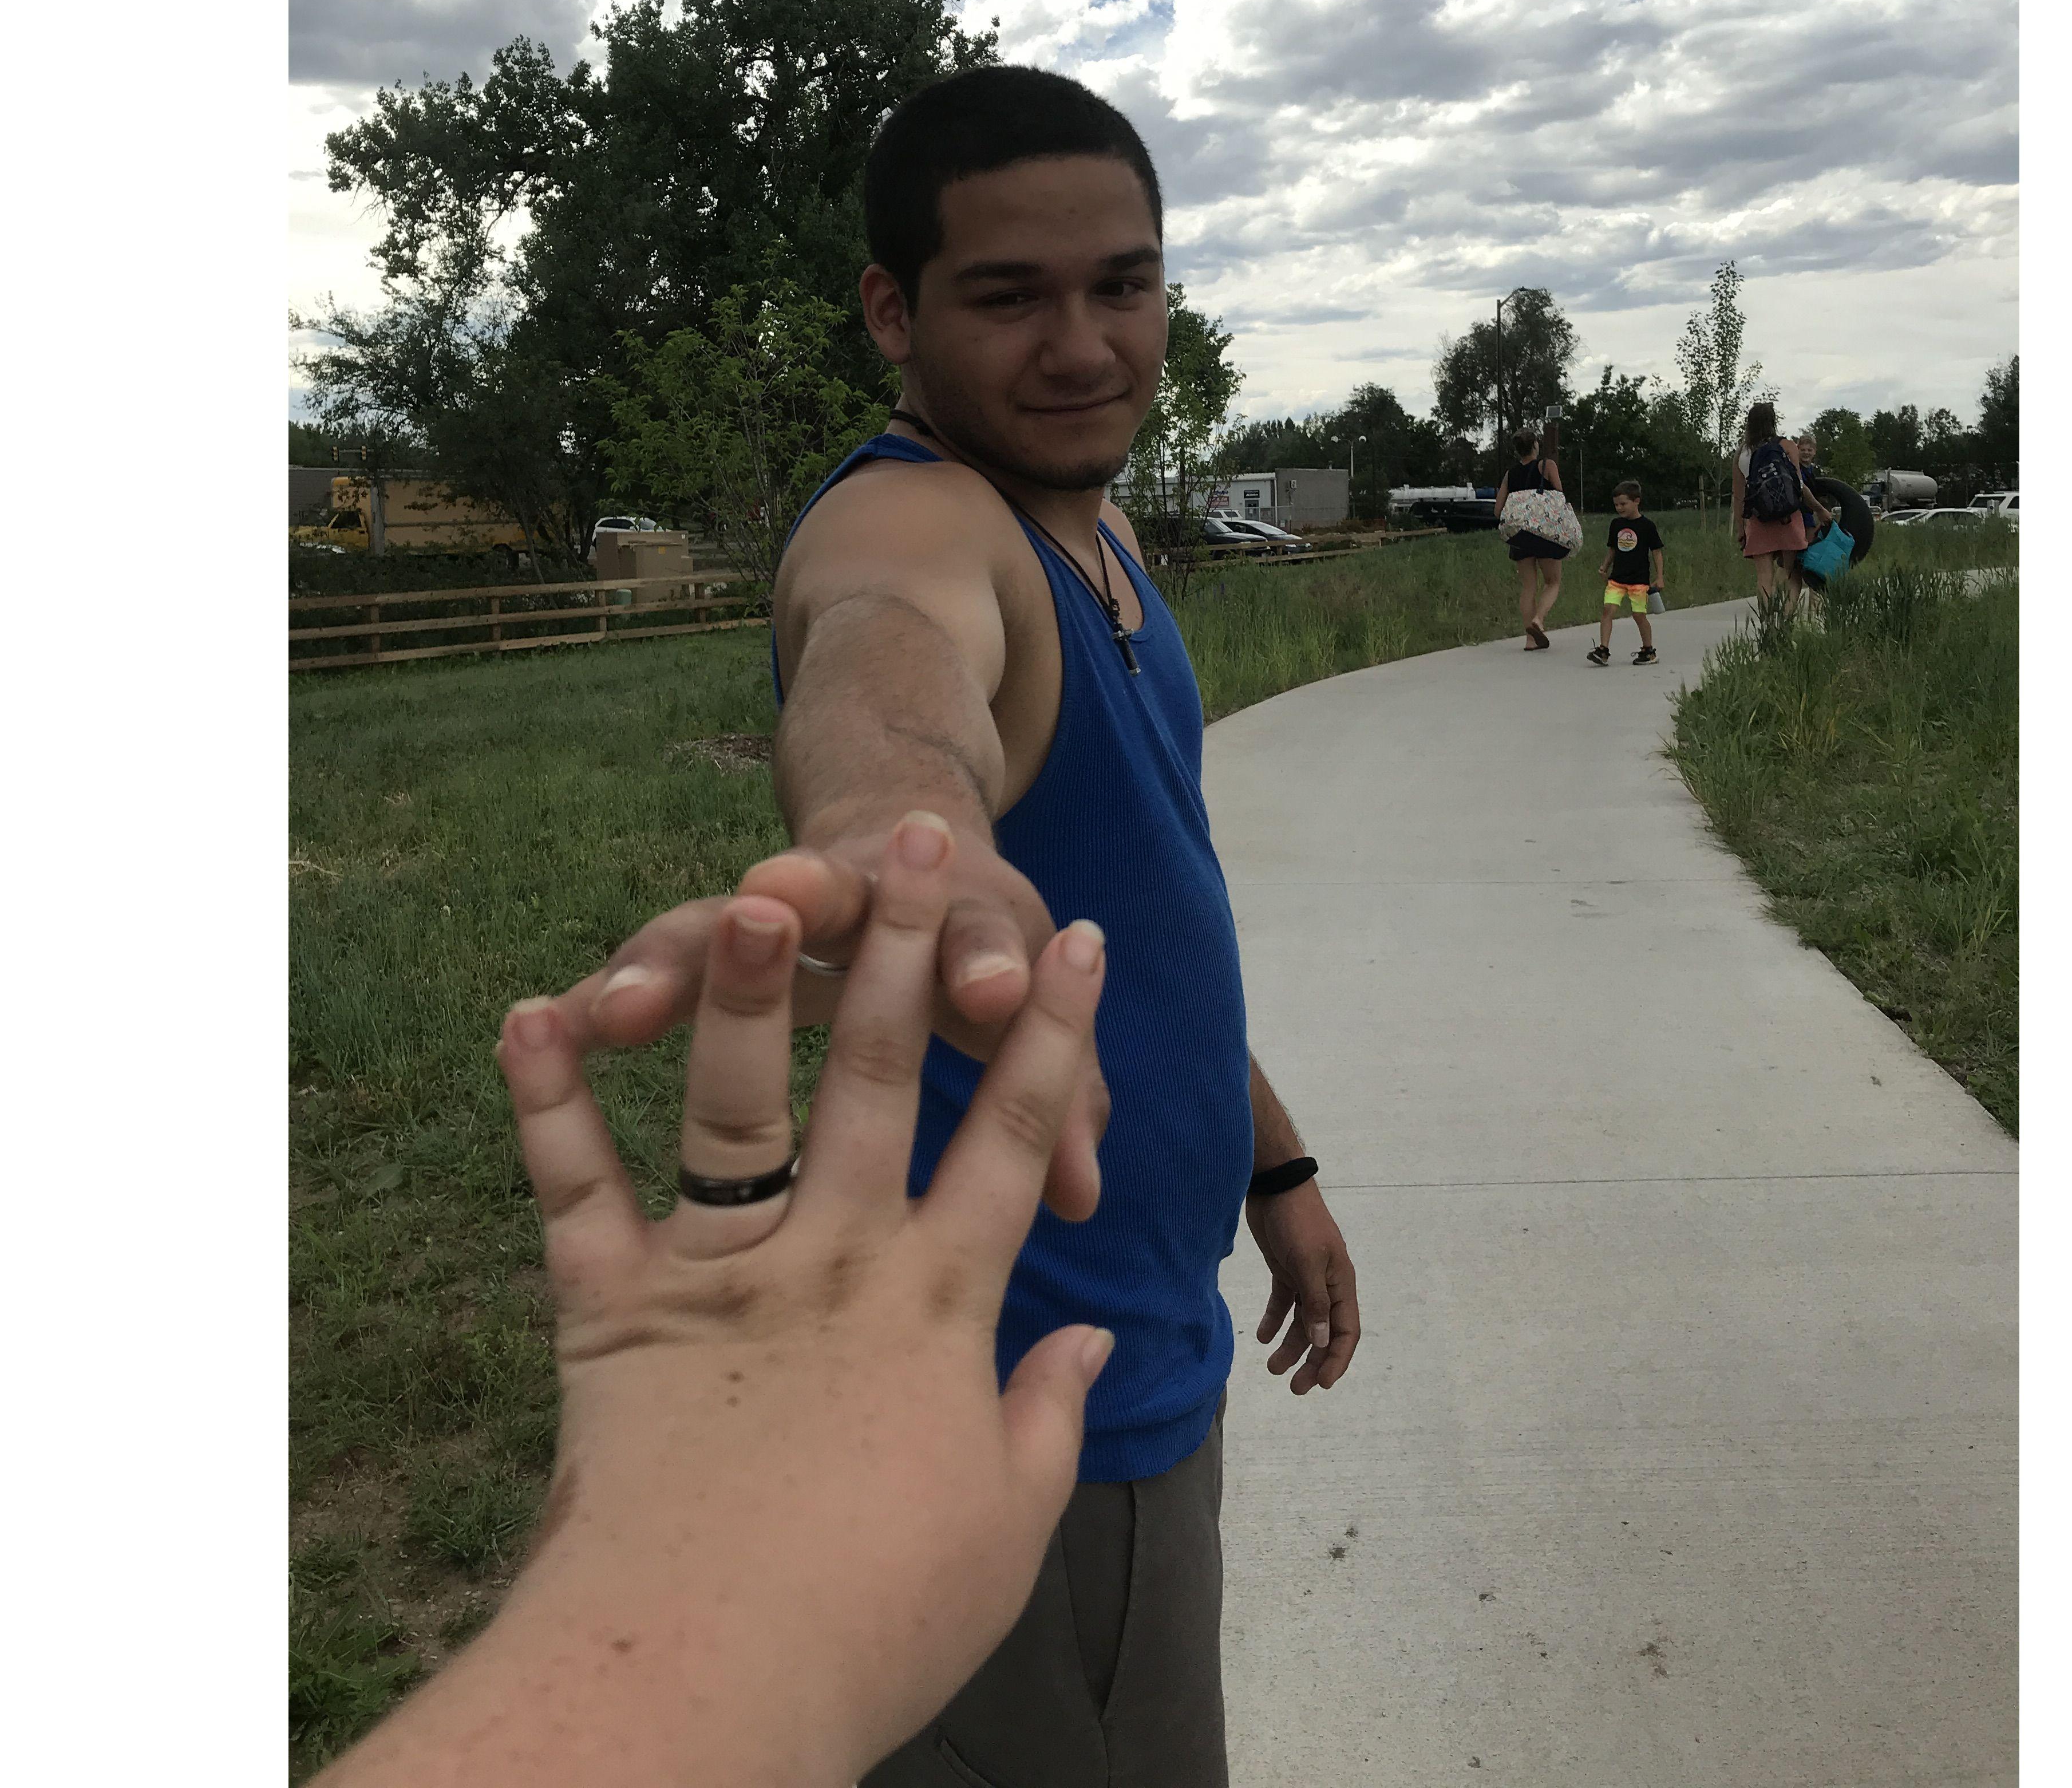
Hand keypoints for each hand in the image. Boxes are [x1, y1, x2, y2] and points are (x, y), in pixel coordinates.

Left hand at [325, 814, 1115, 1787]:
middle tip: (922, 840)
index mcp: (939, 1304)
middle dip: (908, 948)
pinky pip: (572, 1191)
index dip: (1051, 1031)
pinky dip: (546, 1102)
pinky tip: (530, 1011)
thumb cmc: (875, 1623)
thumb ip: (1049, 1416)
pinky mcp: (612, 1312)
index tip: (1076, 938)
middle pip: (882, 1075)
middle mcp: (838, 1259)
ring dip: (745, 988)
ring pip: (739, 1105)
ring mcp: (723, 1275)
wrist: (704, 1689)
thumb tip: (1084, 1336)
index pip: (1014, 1136)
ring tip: (753, 884)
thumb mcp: (1006, 1530)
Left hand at [1246, 1183, 1361, 1395]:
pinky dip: (1273, 1321)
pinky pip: (1283, 1303)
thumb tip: (1322, 1342)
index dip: (1337, 1359)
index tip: (1323, 1385)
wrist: (1274, 1184)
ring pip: (1302, 1322)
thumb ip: (1315, 1303)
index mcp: (1341, 1283)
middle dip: (1312, 1361)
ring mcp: (1305, 1277)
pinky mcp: (1284, 1269)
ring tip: (1272, 1368)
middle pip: (1324, 1332)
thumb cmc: (1296, 1221)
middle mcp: (1327, 1284)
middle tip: (1294, 1388)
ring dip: (1290, 1346)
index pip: (1346, 1331)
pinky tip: (1261, 1336)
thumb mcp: (1307, 1262)